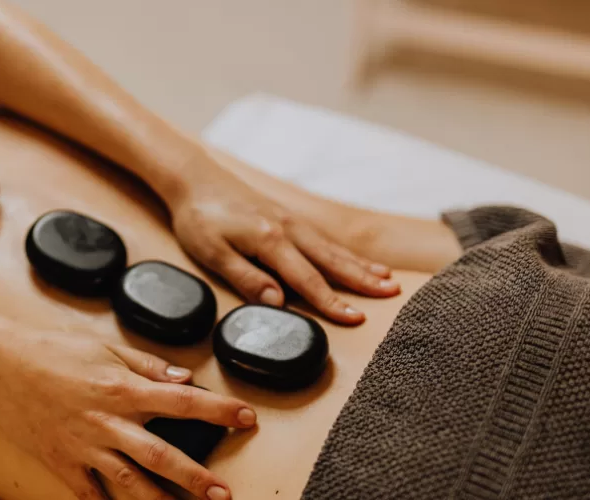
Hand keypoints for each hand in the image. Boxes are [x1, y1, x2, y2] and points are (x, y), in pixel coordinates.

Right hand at [0, 326, 254, 499]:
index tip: (247, 417)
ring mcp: (85, 447)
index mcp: (122, 388)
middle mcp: (108, 422)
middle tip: (224, 492)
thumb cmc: (52, 351)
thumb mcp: (104, 346)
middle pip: (161, 456)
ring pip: (130, 483)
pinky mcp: (63, 464)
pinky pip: (90, 493)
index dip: (219, 410)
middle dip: (196, 477)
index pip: (182, 401)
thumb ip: (147, 365)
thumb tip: (184, 377)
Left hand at [168, 157, 399, 324]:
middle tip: (393, 295)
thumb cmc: (199, 218)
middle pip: (331, 261)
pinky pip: (323, 238)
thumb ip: (246, 277)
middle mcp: (288, 229)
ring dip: (361, 265)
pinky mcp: (288, 217)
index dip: (331, 302)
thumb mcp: (212, 252)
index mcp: (269, 240)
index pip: (307, 279)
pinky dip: (345, 252)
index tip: (355, 318)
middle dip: (363, 280)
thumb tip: (278, 303)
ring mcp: (291, 221)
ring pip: (332, 248)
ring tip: (388, 280)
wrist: (196, 179)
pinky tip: (357, 260)